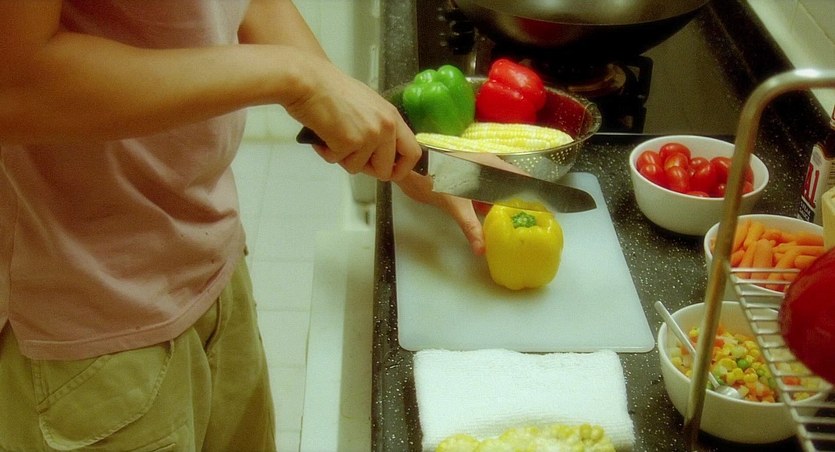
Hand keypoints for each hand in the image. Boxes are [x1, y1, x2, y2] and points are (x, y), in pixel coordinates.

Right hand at [284, 55, 420, 181]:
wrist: (309, 81)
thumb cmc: (331, 90)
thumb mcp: (367, 106)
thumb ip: (379, 128)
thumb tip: (380, 153)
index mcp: (392, 117)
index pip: (412, 152)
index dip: (401, 169)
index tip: (389, 171)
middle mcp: (386, 127)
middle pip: (387, 170)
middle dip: (366, 168)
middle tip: (350, 154)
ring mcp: (369, 135)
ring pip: (358, 168)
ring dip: (342, 157)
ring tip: (332, 134)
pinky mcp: (350, 142)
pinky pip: (338, 162)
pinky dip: (326, 152)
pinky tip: (322, 133)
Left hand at [395, 152, 531, 254]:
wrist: (411, 171)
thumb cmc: (435, 179)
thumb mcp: (456, 204)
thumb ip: (471, 227)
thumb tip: (482, 250)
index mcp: (490, 165)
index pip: (522, 178)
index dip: (536, 192)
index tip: (548, 209)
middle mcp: (488, 168)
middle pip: (513, 187)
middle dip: (523, 204)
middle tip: (534, 224)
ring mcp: (478, 176)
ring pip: (499, 194)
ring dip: (507, 208)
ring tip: (519, 227)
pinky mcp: (469, 185)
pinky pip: (487, 198)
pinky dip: (491, 210)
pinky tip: (495, 225)